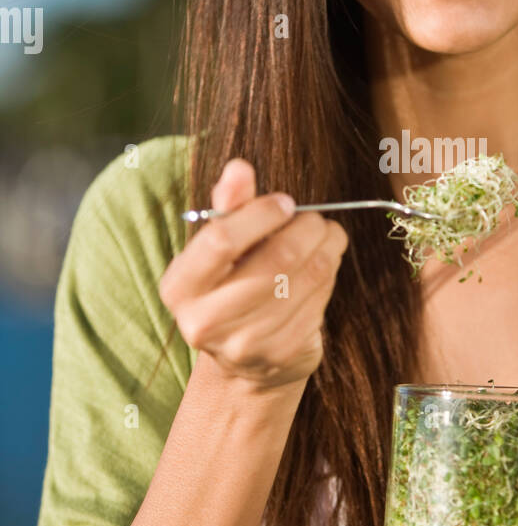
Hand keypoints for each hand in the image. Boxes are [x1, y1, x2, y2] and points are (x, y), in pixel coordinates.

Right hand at [159, 158, 348, 391]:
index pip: (222, 239)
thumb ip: (230, 205)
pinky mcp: (282, 354)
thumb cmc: (232, 282)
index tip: (286, 203)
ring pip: (306, 279)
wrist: (244, 358)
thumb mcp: (223, 245)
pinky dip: (328, 277)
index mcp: (179, 286)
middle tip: (319, 220)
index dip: (261, 214)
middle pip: (275, 259)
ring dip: (327, 250)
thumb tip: (239, 167)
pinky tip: (324, 269)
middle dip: (307, 230)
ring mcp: (244, 343)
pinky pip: (319, 301)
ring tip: (329, 237)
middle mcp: (203, 321)